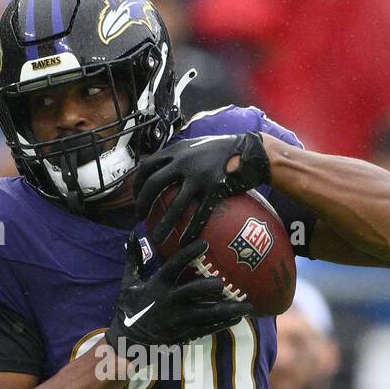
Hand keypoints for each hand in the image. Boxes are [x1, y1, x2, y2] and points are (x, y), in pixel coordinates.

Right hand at [105, 236, 252, 354]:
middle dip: (210, 287)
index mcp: (157, 285)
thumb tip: (133, 237)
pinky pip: (207, 328)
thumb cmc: (130, 308)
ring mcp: (179, 319)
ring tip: (247, 306)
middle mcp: (170, 301)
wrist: (128, 340)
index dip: (189, 253)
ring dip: (228, 309)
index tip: (205, 243)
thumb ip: (134, 260)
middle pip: (193, 291)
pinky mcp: (184, 334)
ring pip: (207, 313)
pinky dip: (223, 324)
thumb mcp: (128, 283)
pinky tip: (237, 319)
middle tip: (224, 283)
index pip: (175, 265)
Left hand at [133, 131, 270, 244]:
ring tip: (157, 238)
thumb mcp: (198, 145)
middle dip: (143, 203)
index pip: (148, 165)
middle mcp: (185, 161)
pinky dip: (191, 230)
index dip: (138, 183)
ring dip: (164, 223)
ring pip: (175, 204)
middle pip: (154, 184)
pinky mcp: (215, 188)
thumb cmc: (225, 150)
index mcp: (178, 150)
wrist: (252, 151)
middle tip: (140, 217)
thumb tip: (165, 168)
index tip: (137, 197)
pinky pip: (200, 214)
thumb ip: (181, 155)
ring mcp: (200, 175)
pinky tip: (186, 243)